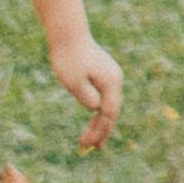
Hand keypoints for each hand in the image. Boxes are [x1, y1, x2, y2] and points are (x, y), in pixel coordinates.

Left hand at [51, 31, 123, 149]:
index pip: (109, 113)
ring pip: (108, 104)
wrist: (68, 34)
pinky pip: (104, 97)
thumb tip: (95, 109)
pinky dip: (99, 111)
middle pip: (111, 110)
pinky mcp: (103, 73)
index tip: (88, 144)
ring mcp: (110, 75)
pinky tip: (92, 119)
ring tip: (91, 140)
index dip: (100, 131)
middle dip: (102, 130)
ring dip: (100, 122)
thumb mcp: (74, 82)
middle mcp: (115, 79)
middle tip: (91, 148)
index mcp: (111, 82)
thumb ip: (87, 98)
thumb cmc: (69, 58)